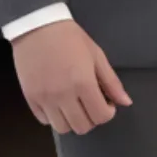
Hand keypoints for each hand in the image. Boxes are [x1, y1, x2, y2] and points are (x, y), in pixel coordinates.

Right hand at [11, 19, 131, 134]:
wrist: (38, 27)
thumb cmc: (71, 38)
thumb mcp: (96, 55)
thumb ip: (111, 81)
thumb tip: (126, 102)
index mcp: (83, 83)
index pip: (100, 116)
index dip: (108, 113)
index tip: (107, 102)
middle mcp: (63, 96)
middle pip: (82, 127)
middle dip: (92, 118)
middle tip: (92, 103)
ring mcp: (45, 100)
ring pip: (62, 129)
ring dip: (72, 121)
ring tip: (75, 105)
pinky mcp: (30, 99)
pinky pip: (44, 121)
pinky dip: (54, 117)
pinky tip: (59, 102)